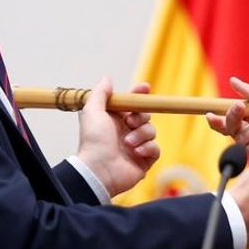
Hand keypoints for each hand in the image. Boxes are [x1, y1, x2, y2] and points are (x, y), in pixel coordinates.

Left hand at [75, 77, 159, 196]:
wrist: (98, 169)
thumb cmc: (93, 141)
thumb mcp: (92, 112)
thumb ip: (100, 93)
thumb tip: (107, 78)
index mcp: (115, 120)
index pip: (132, 104)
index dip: (139, 95)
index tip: (145, 87)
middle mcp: (126, 132)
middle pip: (145, 116)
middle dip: (140, 117)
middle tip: (129, 122)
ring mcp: (136, 146)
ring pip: (151, 131)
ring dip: (141, 135)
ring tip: (128, 143)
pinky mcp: (144, 160)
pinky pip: (156, 148)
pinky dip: (147, 148)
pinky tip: (136, 152)